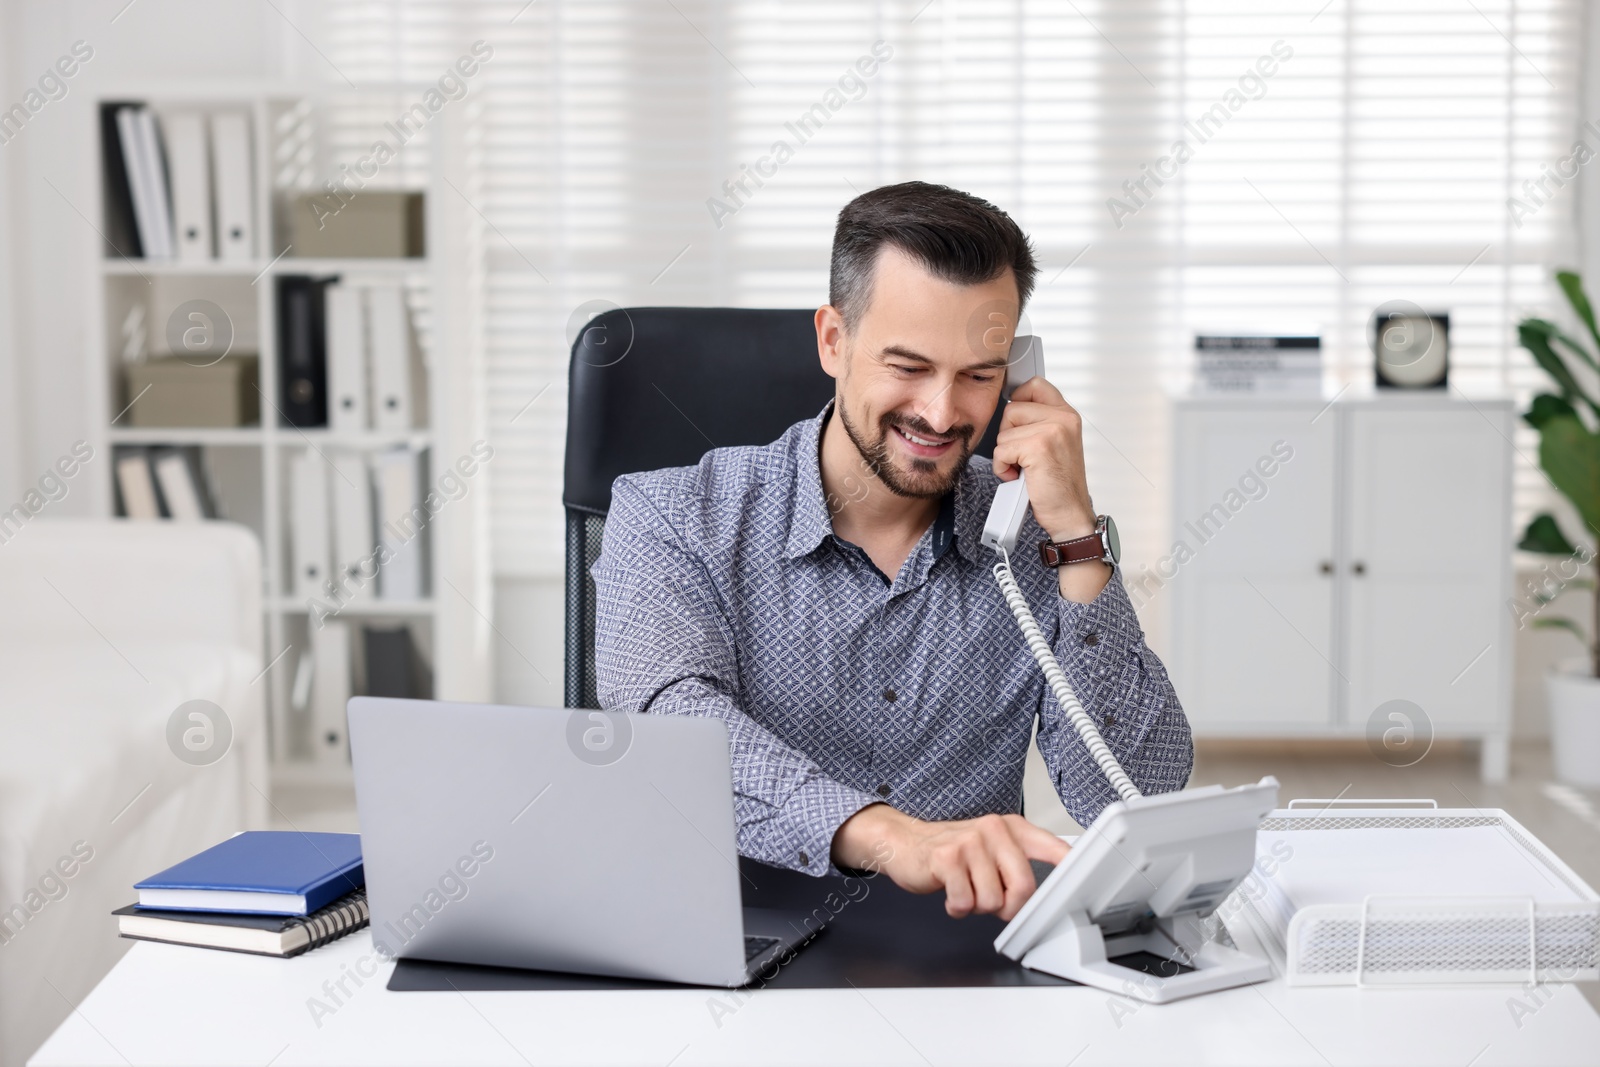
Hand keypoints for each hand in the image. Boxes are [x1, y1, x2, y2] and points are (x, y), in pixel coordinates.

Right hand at [832, 804, 1069, 919]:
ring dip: (976, 906)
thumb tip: (1046, 895)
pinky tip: (950, 891)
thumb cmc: (952, 851)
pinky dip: (957, 907)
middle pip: (1024, 886)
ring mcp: (970, 842)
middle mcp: (994, 830)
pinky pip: (965, 902)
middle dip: (1010, 906)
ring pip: (992, 901)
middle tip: (994, 902)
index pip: (1052, 847)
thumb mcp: (991, 851)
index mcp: (1012, 828)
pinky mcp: (947, 857)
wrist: (905, 842)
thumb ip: (1018, 867)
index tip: (1089, 877)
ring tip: (965, 888)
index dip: (1072, 865)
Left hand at [991, 377, 1094, 541]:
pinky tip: (1020, 477)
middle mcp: (1063, 419)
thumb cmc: (1059, 485)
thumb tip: (1011, 408)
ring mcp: (1052, 430)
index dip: (1018, 400)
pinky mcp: (1038, 447)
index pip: (1035, 385)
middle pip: (1012, 409)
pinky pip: (1001, 450)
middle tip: (1025, 456)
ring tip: (1025, 469)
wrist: (1070, 515)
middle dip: (1009, 435)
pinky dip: (1003, 468)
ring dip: (1006, 455)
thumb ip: (1040, 423)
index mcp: (1067, 415)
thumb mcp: (1056, 444)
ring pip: (1004, 432)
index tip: (1017, 422)